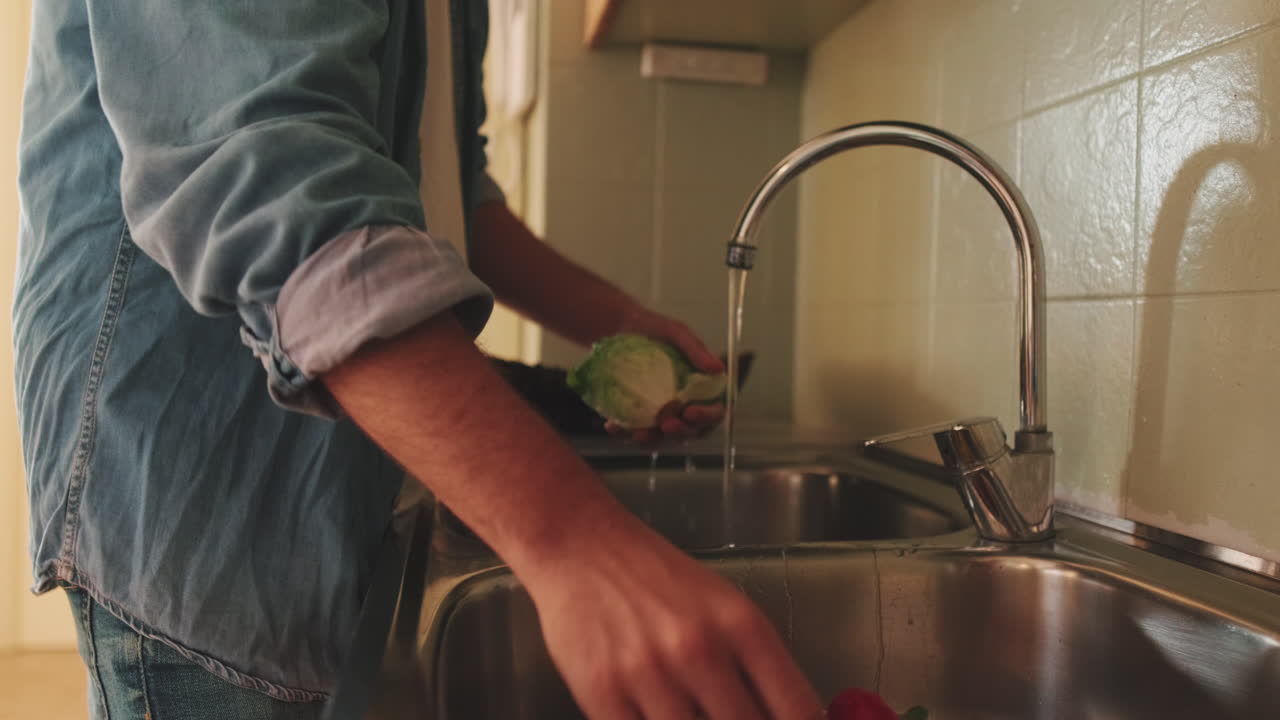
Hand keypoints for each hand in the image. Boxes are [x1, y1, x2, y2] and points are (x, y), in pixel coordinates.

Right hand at [524, 517, 822, 719]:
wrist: (579, 542)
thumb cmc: (650, 574)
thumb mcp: (720, 603)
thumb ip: (755, 663)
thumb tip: (784, 715)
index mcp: (741, 625)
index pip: (797, 708)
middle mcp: (700, 649)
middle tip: (726, 715)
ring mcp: (650, 674)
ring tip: (687, 710)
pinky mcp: (603, 693)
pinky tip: (653, 714)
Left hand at [612, 308, 727, 443]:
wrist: (618, 326)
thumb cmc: (652, 328)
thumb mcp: (675, 333)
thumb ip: (696, 350)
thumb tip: (719, 369)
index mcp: (700, 387)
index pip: (714, 409)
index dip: (707, 416)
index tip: (691, 412)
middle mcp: (683, 403)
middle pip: (690, 429)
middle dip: (680, 431)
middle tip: (667, 425)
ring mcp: (659, 411)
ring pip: (662, 436)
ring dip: (653, 439)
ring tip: (639, 435)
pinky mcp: (636, 414)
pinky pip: (633, 429)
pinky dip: (624, 432)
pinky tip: (612, 426)